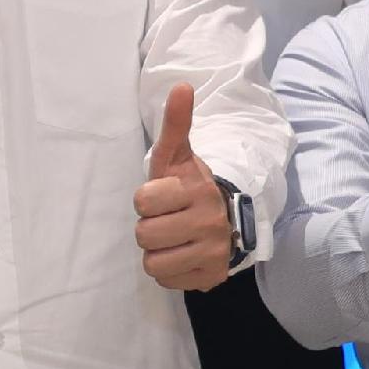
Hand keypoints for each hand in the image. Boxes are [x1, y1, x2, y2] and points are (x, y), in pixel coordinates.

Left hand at [133, 83, 236, 291]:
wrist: (225, 221)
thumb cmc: (188, 187)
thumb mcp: (178, 157)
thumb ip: (175, 124)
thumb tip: (181, 86)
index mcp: (197, 189)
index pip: (142, 201)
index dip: (146, 200)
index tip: (162, 197)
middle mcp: (210, 222)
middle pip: (144, 235)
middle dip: (149, 228)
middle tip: (167, 220)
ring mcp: (213, 252)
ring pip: (153, 263)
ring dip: (156, 252)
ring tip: (173, 239)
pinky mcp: (212, 277)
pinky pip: (167, 281)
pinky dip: (169, 271)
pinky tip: (182, 255)